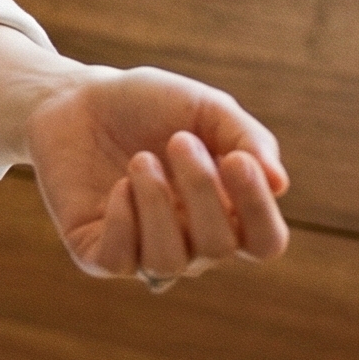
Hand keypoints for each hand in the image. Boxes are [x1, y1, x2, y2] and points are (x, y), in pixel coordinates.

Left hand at [24, 65, 289, 284]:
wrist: (78, 98)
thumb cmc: (150, 105)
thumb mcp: (204, 107)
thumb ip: (247, 138)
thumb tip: (280, 183)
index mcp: (228, 213)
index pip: (265, 241)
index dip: (257, 209)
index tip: (236, 159)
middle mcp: (192, 242)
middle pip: (218, 247)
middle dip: (200, 190)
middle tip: (177, 141)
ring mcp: (145, 251)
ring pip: (168, 261)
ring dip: (157, 206)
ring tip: (140, 160)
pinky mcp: (98, 252)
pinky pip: (119, 260)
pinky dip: (122, 221)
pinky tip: (118, 185)